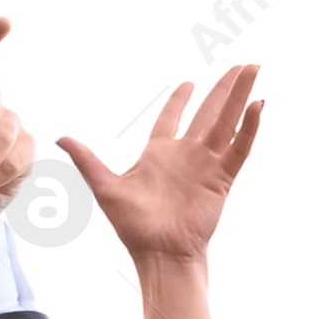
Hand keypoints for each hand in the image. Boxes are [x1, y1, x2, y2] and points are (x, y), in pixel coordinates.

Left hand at [59, 66, 261, 318]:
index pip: (172, 118)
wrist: (159, 253)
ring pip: (227, 122)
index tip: (189, 82)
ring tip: (253, 68)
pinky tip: (259, 105)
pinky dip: (249, 127)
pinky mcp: (221, 179)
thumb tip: (60, 137)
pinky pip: (238, 148)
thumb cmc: (133, 227)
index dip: (181, 99)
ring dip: (240, 96)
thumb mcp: (105, 186)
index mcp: (159, 154)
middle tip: (241, 65)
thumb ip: (86, 159)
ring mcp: (206, 165)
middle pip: (209, 112)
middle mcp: (187, 155)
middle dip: (224, 88)